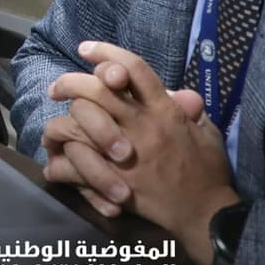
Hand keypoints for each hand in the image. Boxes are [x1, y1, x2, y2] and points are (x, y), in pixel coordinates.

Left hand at [41, 41, 237, 262]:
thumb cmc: (209, 172)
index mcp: (165, 110)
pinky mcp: (114, 180)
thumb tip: (175, 91)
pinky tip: (55, 163)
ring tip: (56, 127)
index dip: (106, 53)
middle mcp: (142, 126)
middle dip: (70, 82)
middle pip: (97, 90)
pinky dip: (60, 163)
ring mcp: (125, 153)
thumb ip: (189, 109)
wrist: (206, 215)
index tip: (86, 49)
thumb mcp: (208, 133)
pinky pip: (75, 163)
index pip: (133, 68)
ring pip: (81, 122)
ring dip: (62, 121)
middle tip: (57, 88)